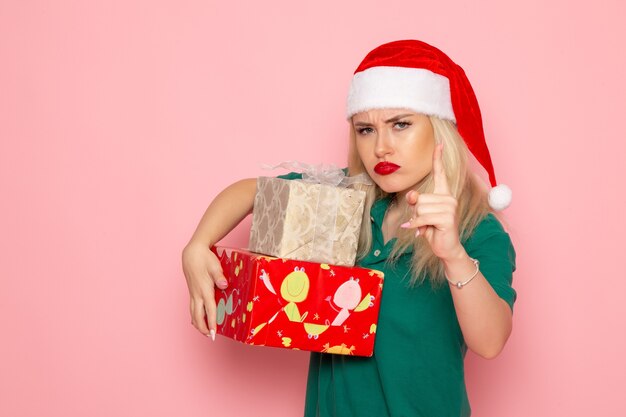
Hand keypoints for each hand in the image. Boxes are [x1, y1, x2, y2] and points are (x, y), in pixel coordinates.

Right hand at [182, 242, 228, 338]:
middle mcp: (197, 294)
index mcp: (204, 290)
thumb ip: (219, 276)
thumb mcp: (214, 266)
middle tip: (210, 337)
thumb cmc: (204, 258)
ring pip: (193, 313)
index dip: (212, 323)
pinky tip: (197, 319)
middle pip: (198, 316)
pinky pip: (191, 308)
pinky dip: (195, 316)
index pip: (209, 310)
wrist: (192, 253)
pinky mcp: (192, 291)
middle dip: (203, 328)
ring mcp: (193, 293)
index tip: (213, 334)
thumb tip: (224, 285)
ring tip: (204, 331)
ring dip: (198, 323)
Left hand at [401, 143, 463, 260]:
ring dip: (417, 220)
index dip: (438, 159)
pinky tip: (421, 232)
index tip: (439, 144)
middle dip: (416, 212)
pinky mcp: (447, 218)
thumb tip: (412, 195)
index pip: (440, 173)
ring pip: (420, 207)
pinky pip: (423, 218)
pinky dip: (417, 226)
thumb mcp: (421, 214)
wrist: (446, 248)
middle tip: (424, 221)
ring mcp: (450, 207)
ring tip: (426, 226)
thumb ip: (416, 202)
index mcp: (444, 194)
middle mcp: (449, 198)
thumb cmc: (433, 229)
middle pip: (419, 197)